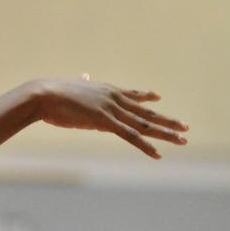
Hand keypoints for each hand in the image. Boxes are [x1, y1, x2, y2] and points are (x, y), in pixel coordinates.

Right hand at [31, 78, 188, 158]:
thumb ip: (82, 84)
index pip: (131, 94)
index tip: (158, 96)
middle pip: (146, 112)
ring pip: (145, 124)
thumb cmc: (52, 94)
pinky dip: (145, 146)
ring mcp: (112, 110)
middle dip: (167, 121)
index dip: (146, 96)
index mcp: (106, 91)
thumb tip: (84, 76)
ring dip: (165, 134)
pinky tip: (158, 154)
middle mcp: (114, 98)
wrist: (43, 95)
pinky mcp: (106, 122)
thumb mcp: (72, 88)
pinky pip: (130, 136)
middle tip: (185, 127)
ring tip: (182, 140)